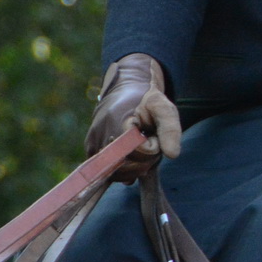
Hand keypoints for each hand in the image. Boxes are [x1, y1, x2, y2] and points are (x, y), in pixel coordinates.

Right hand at [85, 53, 180, 181]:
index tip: (153, 136)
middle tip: (147, 142)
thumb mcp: (164, 108)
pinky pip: (105, 170)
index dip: (151, 149)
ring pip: (115, 173)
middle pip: (126, 168)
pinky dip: (120, 168)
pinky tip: (129, 155)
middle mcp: (103, 135)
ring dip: (131, 165)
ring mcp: (94, 143)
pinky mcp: (90, 148)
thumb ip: (170, 130)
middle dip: (143, 161)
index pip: (138, 155)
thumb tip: (172, 155)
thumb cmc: (146, 100)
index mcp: (120, 123)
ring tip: (139, 145)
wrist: (123, 89)